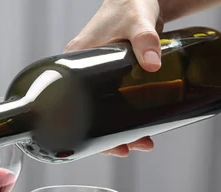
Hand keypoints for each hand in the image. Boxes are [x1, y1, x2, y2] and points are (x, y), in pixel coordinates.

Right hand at [66, 0, 161, 156]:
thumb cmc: (130, 5)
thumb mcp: (137, 22)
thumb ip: (145, 40)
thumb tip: (152, 63)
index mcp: (74, 61)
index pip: (68, 100)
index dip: (81, 126)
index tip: (97, 143)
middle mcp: (80, 72)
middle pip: (86, 113)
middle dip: (105, 135)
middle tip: (127, 149)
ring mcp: (95, 76)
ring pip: (100, 111)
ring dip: (118, 129)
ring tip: (140, 142)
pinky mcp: (110, 77)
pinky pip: (111, 103)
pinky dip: (123, 116)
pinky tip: (139, 127)